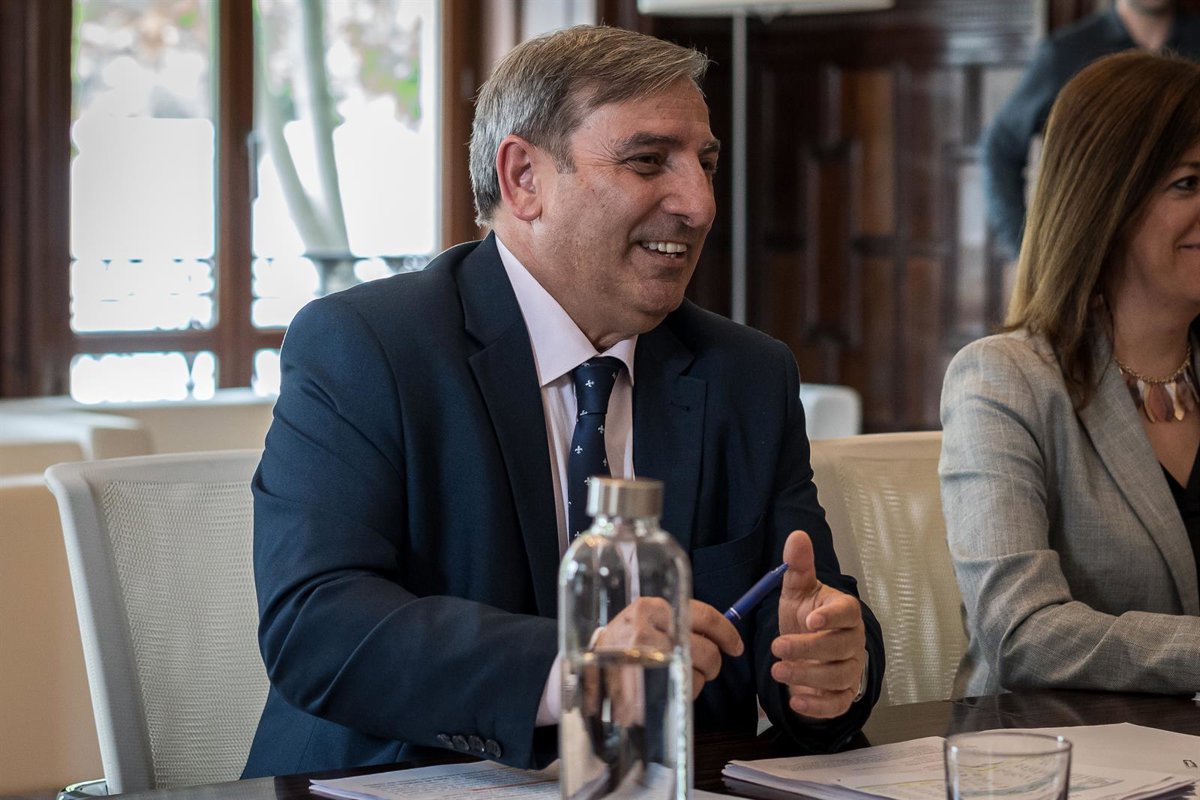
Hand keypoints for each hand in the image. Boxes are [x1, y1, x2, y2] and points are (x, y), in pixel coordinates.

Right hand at [596, 597, 742, 698]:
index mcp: (651, 608)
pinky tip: (666, 689)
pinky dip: (684, 694)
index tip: (735, 646)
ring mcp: (645, 659)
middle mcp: (648, 629)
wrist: (582, 669)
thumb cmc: (619, 645)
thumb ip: (674, 621)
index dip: (726, 632)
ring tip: (675, 678)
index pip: (703, 615)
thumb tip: (718, 634)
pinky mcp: (644, 685)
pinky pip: (682, 691)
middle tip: (705, 669)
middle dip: (713, 663)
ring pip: (697, 673)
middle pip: (705, 648)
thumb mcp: (641, 621)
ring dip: (697, 681)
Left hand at [771, 530, 865, 718]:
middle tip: (777, 648)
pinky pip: (837, 704)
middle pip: (839, 647)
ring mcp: (850, 668)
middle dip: (808, 649)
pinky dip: (818, 706)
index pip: (846, 613)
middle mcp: (852, 641)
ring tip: (777, 672)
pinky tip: (796, 701)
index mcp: (844, 612)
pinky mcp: (842, 693)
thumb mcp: (798, 591)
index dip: (831, 617)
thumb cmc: (806, 616)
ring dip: (807, 676)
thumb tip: (796, 536)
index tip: (810, 620)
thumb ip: (798, 566)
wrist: (808, 649)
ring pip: (838, 676)